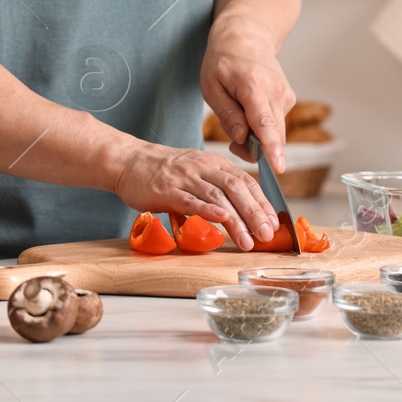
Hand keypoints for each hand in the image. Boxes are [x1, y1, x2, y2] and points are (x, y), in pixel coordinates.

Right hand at [111, 141, 277, 250]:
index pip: (245, 181)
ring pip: (217, 196)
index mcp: (213, 163)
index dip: (261, 202)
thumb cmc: (164, 171)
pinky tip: (221, 219)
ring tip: (248, 240)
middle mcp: (202, 167)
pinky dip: (208, 209)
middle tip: (266, 235)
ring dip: (236, 219)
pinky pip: (190, 199)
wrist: (128, 161)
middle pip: (236, 188)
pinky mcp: (166, 190)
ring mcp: (184, 177)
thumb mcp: (196, 171)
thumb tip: (242, 213)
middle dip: (254, 213)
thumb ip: (216, 187)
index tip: (273, 223)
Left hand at [200, 32, 295, 172]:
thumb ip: (227, 114)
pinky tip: (248, 111)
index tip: (278, 167)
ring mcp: (286, 95)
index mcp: (254, 86)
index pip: (265, 123)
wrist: (246, 37)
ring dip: (256, 137)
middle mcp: (276, 91)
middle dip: (254, 148)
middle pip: (273, 134)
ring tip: (236, 116)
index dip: (271, 148)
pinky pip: (276, 124)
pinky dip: (262, 127)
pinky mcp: (289, 99)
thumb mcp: (211, 87)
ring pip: (275, 132)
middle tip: (233, 142)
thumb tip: (241, 138)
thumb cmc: (223, 61)